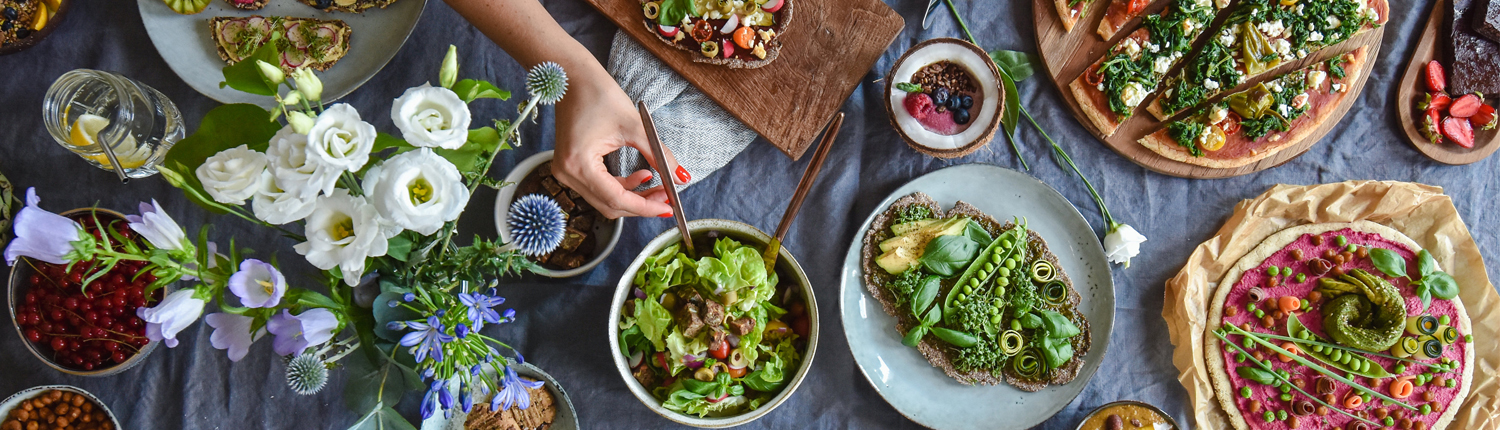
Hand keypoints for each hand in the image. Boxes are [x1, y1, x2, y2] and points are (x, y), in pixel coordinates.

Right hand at [551, 69, 686, 218]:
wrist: (572, 78)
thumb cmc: (597, 94)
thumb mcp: (635, 126)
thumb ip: (659, 154)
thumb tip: (681, 177)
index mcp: (579, 164)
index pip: (616, 199)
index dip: (645, 207)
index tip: (668, 208)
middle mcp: (567, 173)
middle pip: (610, 205)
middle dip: (641, 204)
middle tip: (667, 198)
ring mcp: (566, 172)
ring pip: (605, 199)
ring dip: (634, 197)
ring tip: (659, 186)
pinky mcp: (571, 167)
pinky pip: (600, 188)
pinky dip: (622, 186)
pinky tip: (642, 176)